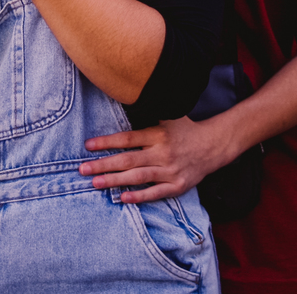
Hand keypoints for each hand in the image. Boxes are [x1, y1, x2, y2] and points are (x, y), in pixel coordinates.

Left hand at [78, 116, 231, 203]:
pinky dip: (139, 196)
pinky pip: (155, 193)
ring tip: (95, 183)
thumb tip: (125, 98)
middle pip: (128, 160)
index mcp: (158, 134)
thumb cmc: (184, 130)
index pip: (128, 139)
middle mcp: (163, 152)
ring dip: (114, 181)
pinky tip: (122, 198)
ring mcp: (170, 171)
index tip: (87, 146)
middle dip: (103, 165)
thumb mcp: (168, 116)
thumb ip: (148, 111)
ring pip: (138, 177)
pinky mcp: (177, 186)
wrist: (213, 146)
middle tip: (82, 169)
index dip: (107, 142)